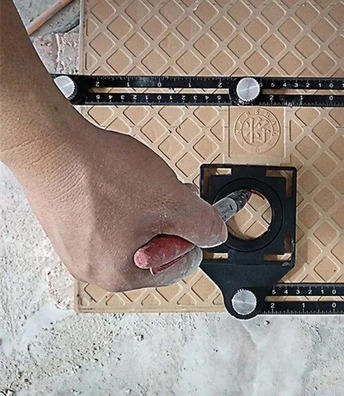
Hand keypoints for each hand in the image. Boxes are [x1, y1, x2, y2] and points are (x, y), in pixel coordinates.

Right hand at [18, 122, 225, 291]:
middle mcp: (95, 268)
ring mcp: (78, 248)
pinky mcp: (70, 226)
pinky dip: (124, 203)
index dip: (192, 234)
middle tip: (167, 193)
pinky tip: (120, 183)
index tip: (190, 211)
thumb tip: (216, 235)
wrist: (52, 145)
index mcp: (121, 274)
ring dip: (148, 208)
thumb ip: (201, 224)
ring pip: (134, 232)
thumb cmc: (99, 175)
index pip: (179, 265)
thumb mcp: (170, 201)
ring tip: (140, 183)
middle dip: (168, 218)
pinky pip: (111, 221)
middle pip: (155, 248)